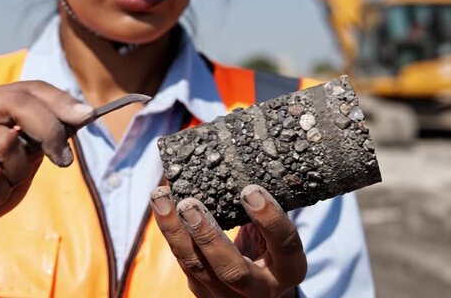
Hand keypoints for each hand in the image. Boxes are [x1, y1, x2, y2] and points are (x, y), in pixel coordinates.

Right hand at [0, 81, 92, 278]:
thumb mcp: (26, 153)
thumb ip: (45, 132)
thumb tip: (81, 114)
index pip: (28, 88)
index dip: (60, 101)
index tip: (87, 116)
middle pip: (17, 105)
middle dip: (48, 130)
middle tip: (63, 159)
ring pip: (5, 144)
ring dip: (17, 171)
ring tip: (4, 182)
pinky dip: (0, 193)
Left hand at [150, 185, 306, 297]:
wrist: (260, 290)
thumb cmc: (271, 250)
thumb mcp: (277, 235)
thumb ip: (264, 211)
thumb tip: (242, 165)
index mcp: (289, 269)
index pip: (285, 245)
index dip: (270, 219)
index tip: (250, 190)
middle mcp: (260, 289)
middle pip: (232, 269)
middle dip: (208, 236)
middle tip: (189, 205)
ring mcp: (228, 296)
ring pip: (196, 266)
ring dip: (175, 231)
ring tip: (161, 198)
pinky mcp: (203, 292)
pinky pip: (184, 262)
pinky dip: (172, 232)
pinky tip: (162, 207)